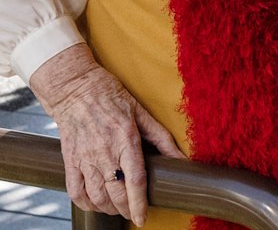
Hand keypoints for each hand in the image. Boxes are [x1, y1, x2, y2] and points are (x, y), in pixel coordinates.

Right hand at [29, 44, 185, 225]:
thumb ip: (161, 138)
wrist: (76, 88)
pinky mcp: (70, 160)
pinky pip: (76, 192)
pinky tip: (96, 203)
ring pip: (96, 197)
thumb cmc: (111, 96)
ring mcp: (85, 157)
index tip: (143, 218)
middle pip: (116, 193)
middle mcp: (105, 151)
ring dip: (108, 208)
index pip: (135, 180)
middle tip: (133, 212)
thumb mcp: (140, 112)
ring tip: (117, 207)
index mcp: (126, 138)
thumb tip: (180, 158)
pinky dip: (86, 204)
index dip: (139, 204)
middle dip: (126, 209)